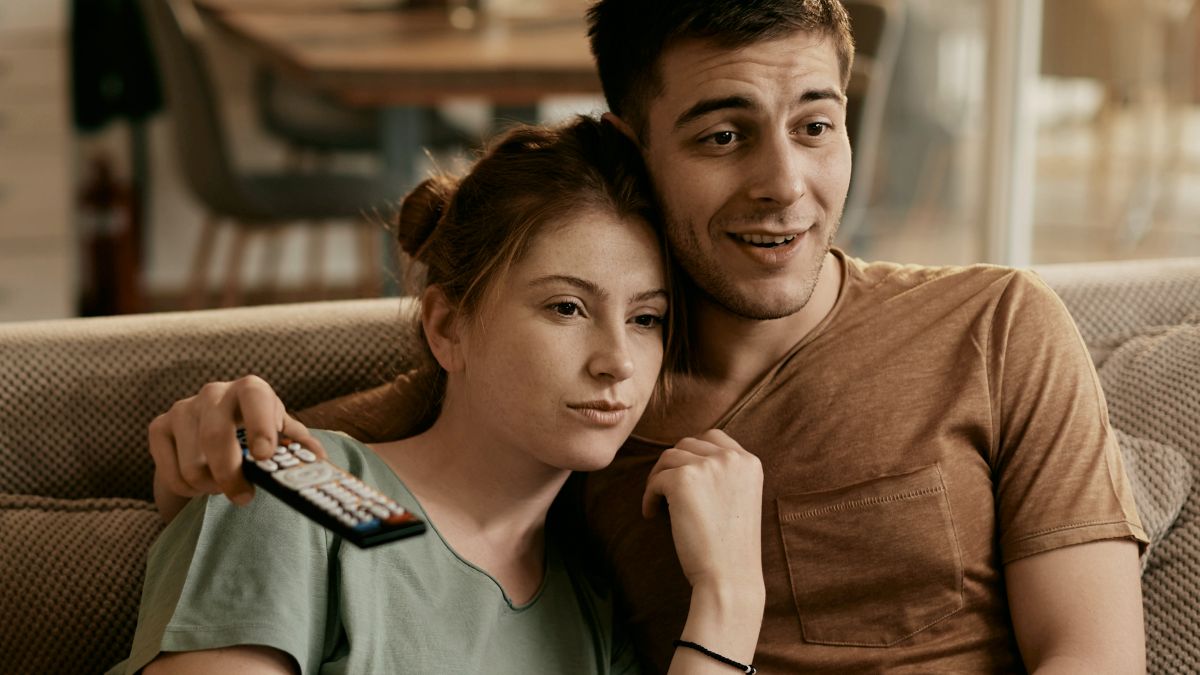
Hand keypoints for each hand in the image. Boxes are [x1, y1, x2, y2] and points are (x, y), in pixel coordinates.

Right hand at [147, 375, 325, 519]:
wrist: (213, 427)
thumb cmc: (257, 431)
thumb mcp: (283, 434)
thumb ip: (301, 447)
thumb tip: (320, 462)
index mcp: (252, 389)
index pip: (256, 399)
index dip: (260, 426)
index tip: (265, 456)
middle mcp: (214, 392)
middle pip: (215, 438)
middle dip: (231, 475)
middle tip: (244, 497)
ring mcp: (183, 408)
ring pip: (193, 464)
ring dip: (211, 486)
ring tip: (224, 483)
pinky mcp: (159, 426)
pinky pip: (172, 473)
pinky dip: (188, 489)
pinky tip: (202, 481)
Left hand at [642, 429, 763, 593]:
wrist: (729, 577)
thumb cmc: (731, 547)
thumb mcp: (739, 499)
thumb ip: (723, 475)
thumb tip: (684, 456)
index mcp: (749, 462)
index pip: (713, 438)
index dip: (693, 454)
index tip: (684, 476)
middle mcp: (732, 458)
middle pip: (687, 444)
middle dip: (673, 465)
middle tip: (665, 491)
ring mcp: (708, 466)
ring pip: (668, 458)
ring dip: (658, 479)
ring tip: (658, 504)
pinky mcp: (683, 479)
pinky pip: (655, 480)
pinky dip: (649, 496)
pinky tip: (652, 515)